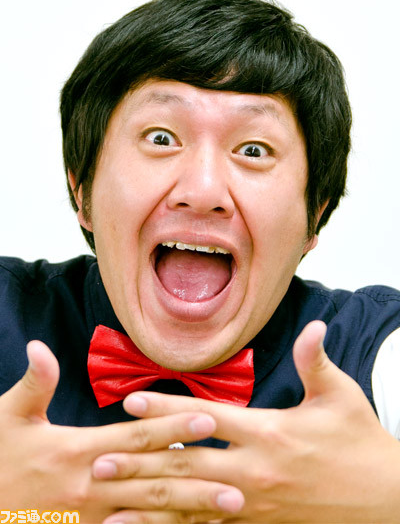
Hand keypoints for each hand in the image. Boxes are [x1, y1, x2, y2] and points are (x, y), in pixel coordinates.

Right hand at [0, 341, 242, 522]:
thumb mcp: (9, 417)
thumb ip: (34, 384)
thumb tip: (38, 346)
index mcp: (79, 450)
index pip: (137, 437)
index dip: (173, 426)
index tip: (208, 419)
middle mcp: (94, 485)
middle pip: (154, 480)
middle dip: (197, 478)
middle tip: (237, 480)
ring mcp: (93, 517)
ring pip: (151, 514)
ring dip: (191, 511)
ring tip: (228, 509)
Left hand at [93, 321, 399, 522]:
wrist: (384, 500)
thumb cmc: (360, 443)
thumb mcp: (340, 396)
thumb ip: (316, 361)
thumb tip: (314, 326)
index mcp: (270, 432)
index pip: (206, 418)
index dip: (167, 408)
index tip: (131, 401)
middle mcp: (254, 470)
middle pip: (186, 463)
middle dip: (141, 462)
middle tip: (100, 459)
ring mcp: (254, 503)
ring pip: (190, 502)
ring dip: (147, 501)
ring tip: (110, 501)